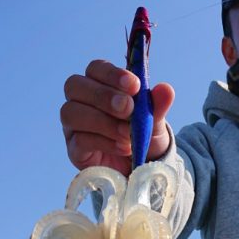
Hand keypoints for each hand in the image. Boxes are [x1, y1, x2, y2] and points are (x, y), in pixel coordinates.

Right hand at [61, 60, 173, 174]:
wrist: (142, 169)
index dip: (111, 74)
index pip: (95, 69)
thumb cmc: (143, 137)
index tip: (134, 85)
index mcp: (100, 85)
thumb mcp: (154, 122)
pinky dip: (105, 143)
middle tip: (128, 108)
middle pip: (74, 85)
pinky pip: (80, 140)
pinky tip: (123, 148)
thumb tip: (166, 89)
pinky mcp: (75, 150)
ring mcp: (74, 125)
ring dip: (103, 122)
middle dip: (103, 96)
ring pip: (72, 112)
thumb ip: (157, 105)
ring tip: (128, 134)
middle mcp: (81, 101)